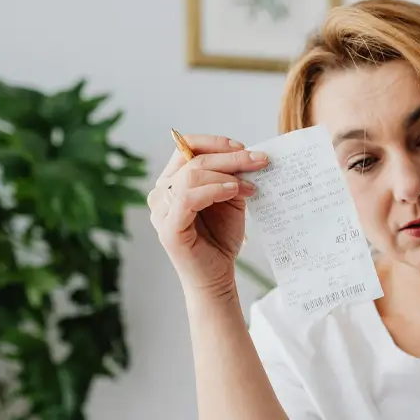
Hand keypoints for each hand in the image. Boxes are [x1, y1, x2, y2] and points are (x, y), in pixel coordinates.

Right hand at [148, 134, 267, 299]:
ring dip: (225, 174)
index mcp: (172, 182)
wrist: (218, 276)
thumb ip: (232, 177)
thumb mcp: (229, 199)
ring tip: (248, 185)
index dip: (214, 143)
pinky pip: (187, 198)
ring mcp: (161, 211)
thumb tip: (249, 155)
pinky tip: (233, 191)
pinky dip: (213, 190)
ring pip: (190, 176)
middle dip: (230, 157)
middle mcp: (160, 193)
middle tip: (259, 161)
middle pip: (191, 159)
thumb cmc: (221, 238)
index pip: (185, 147)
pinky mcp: (168, 228)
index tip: (244, 147)